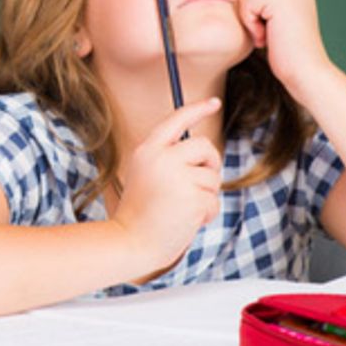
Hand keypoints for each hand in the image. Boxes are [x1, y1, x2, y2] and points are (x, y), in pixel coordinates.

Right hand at [112, 98, 224, 274]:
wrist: (130, 242)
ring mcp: (178, 178)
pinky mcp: (193, 198)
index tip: (214, 103)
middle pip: (205, 146)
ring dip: (205, 195)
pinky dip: (206, 214)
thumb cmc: (139, 213)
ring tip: (182, 209)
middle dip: (210, 164)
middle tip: (198, 184)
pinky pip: (214, 201)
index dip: (197, 109)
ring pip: (212, 177)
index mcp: (147, 150)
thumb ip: (169, 160)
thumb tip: (204, 152)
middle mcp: (161, 159)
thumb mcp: (146, 176)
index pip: (176, 120)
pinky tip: (187, 221)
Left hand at [236, 0, 334, 97]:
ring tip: (270, 35)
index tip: (274, 31)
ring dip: (250, 21)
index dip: (254, 15)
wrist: (305, 71)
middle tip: (271, 35)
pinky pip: (246, 4)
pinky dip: (251, 24)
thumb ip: (263, 4)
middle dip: (251, 17)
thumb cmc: (287, 53)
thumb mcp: (275, 21)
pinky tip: (268, 36)